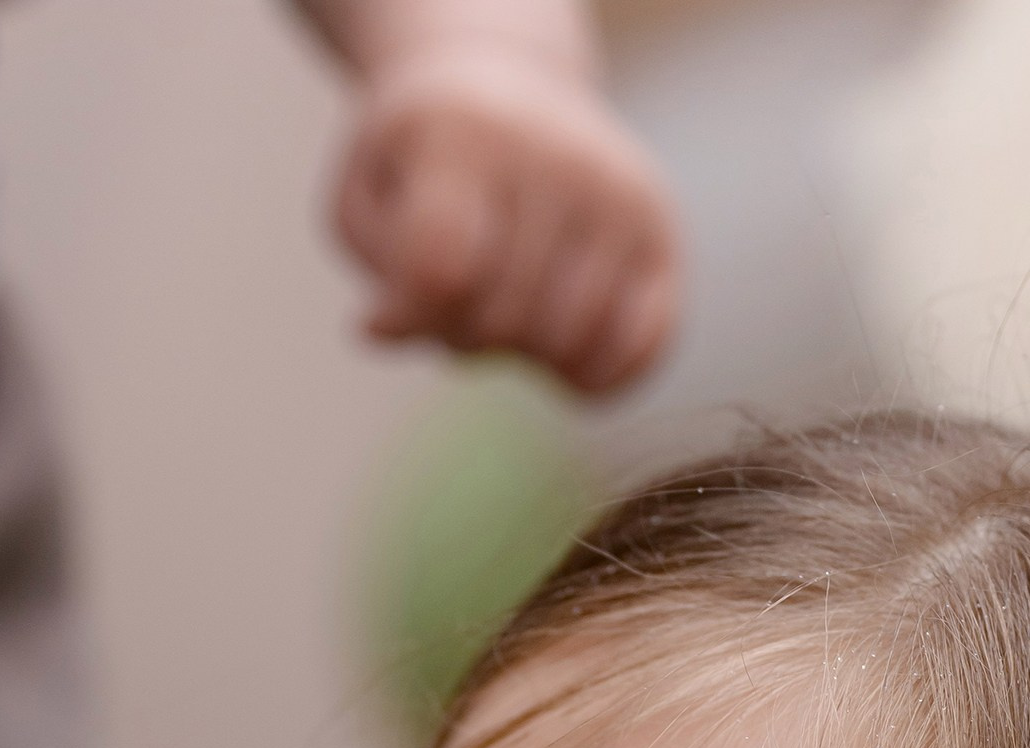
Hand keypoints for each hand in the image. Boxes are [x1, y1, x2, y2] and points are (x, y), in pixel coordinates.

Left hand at [333, 39, 679, 392]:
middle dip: (462, 337)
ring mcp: (622, 194)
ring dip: (523, 359)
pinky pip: (642, 351)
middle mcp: (562, 156)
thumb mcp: (368, 200)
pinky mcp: (662, 231)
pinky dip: (594, 379)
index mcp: (473, 135)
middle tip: (453, 301)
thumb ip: (380, 273)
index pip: (442, 273)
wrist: (506, 87)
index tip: (390, 306)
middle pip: (504, 320)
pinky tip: (561, 361)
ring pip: (569, 346)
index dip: (410, 316)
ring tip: (505, 309)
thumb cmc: (424, 163)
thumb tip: (378, 331)